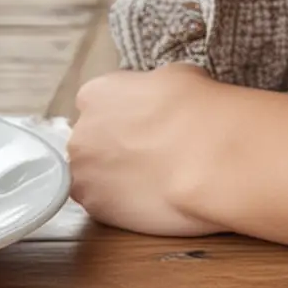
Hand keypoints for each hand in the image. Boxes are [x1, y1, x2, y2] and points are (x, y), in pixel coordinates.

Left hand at [68, 65, 224, 235]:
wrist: (206, 158)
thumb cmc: (195, 110)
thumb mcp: (175, 76)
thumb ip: (149, 89)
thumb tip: (155, 102)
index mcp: (97, 94)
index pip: (97, 102)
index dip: (123, 112)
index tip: (144, 121)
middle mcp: (81, 133)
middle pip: (91, 140)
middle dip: (114, 146)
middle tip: (149, 151)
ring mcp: (84, 175)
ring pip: (94, 175)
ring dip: (115, 176)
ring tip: (152, 178)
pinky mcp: (96, 211)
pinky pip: (104, 205)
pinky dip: (123, 203)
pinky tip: (151, 197)